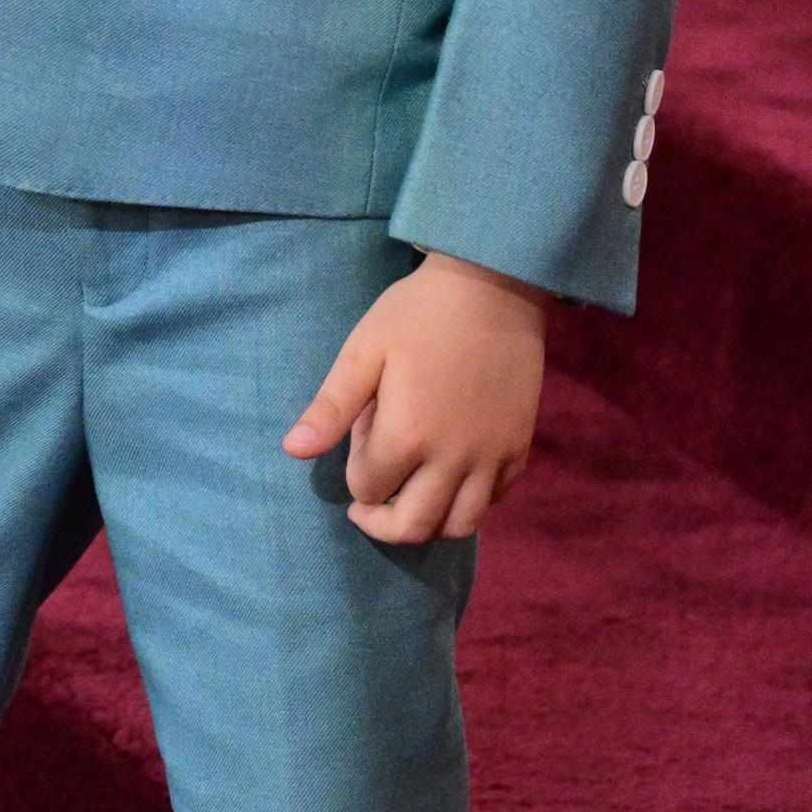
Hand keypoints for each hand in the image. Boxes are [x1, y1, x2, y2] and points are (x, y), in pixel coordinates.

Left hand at [283, 252, 546, 543]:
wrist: (493, 284)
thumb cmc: (418, 314)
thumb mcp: (364, 352)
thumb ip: (330, 408)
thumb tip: (292, 451)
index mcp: (408, 435)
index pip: (368, 488)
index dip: (357, 469)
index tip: (363, 435)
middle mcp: (453, 459)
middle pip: (412, 526)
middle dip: (381, 522)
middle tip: (370, 502)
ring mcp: (491, 457)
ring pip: (459, 526)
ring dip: (428, 522)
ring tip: (413, 497)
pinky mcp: (519, 447)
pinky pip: (495, 500)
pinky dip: (470, 502)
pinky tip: (454, 477)